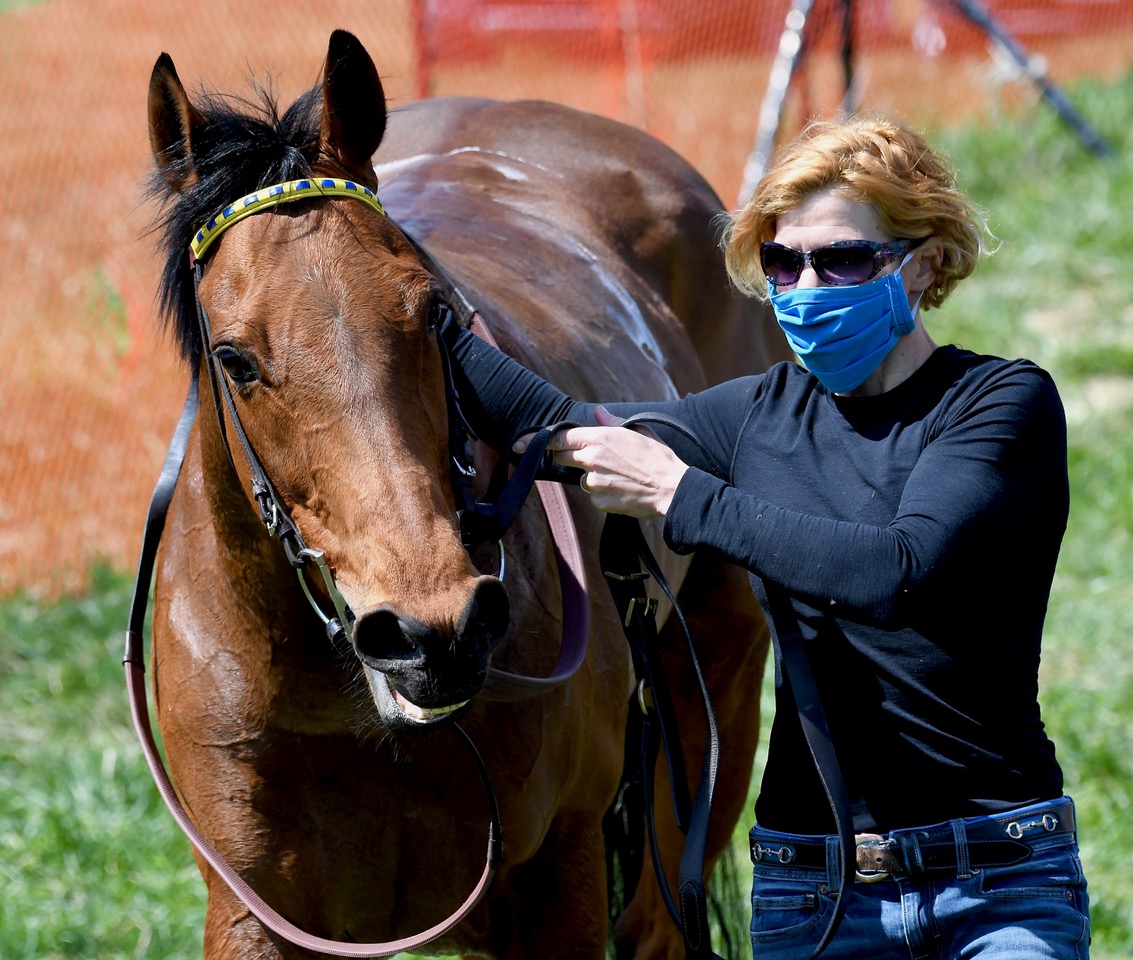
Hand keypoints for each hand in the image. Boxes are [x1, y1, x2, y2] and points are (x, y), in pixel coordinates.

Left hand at [543, 406, 688, 517]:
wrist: (671, 489)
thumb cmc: (658, 458)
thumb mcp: (637, 432)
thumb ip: (612, 422)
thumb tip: (598, 411)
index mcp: (600, 438)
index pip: (560, 437)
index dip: (539, 440)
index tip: (521, 444)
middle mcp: (592, 460)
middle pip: (564, 457)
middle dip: (571, 456)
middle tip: (594, 458)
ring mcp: (594, 483)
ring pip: (582, 478)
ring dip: (593, 476)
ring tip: (620, 475)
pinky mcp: (599, 501)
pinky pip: (594, 496)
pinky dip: (603, 493)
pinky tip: (623, 489)